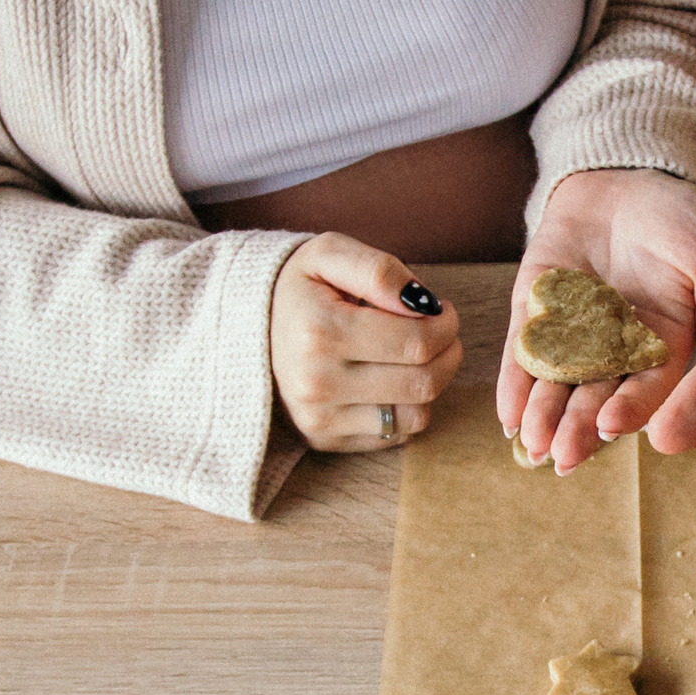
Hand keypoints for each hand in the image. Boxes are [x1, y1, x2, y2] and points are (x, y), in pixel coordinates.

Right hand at [269, 232, 461, 450]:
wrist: (246, 327)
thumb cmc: (299, 288)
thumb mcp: (330, 255)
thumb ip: (378, 271)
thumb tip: (422, 303)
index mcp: (320, 332)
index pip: (416, 341)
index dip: (445, 324)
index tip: (442, 310)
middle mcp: (317, 383)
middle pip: (423, 382)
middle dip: (448, 353)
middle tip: (442, 331)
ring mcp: (319, 418)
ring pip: (416, 415)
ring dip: (431, 383)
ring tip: (417, 355)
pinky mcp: (325, 440)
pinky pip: (394, 435)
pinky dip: (405, 408)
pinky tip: (389, 380)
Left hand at [497, 169, 695, 473]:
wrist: (626, 172)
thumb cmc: (680, 218)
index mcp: (666, 349)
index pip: (648, 391)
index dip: (631, 411)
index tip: (613, 427)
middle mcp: (618, 352)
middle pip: (598, 398)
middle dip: (579, 428)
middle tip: (563, 457)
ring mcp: (574, 335)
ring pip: (558, 385)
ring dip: (544, 417)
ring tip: (533, 443)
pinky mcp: (535, 313)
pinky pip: (523, 354)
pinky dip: (514, 384)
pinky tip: (507, 415)